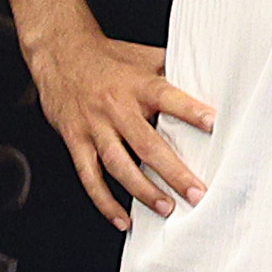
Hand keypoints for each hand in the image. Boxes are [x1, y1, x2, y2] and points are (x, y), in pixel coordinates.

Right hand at [25, 22, 213, 223]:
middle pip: (147, 144)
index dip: (189, 110)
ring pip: (119, 165)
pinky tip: (122, 218)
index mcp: (136, 85)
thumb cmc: (105, 57)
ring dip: (144, 191)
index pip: (167, 96)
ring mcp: (94, 127)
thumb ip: (171, 71)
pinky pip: (90, 176)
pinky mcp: (76, 141)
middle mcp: (116, 107)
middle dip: (174, 172)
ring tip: (166, 208)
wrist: (59, 53)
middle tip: (196, 192)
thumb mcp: (142, 56)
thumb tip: (207, 78)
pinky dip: (105, 201)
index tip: (212, 123)